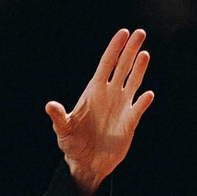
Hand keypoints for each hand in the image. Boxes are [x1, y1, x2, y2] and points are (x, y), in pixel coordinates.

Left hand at [47, 28, 153, 195]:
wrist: (86, 163)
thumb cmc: (73, 144)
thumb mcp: (63, 130)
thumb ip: (59, 117)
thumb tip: (50, 106)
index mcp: (93, 92)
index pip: (106, 65)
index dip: (115, 49)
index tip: (123, 33)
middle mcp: (110, 95)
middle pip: (122, 68)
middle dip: (130, 50)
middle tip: (140, 32)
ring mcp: (121, 106)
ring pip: (133, 82)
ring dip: (140, 69)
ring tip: (144, 54)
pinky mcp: (130, 121)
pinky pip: (138, 108)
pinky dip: (142, 101)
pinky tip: (146, 95)